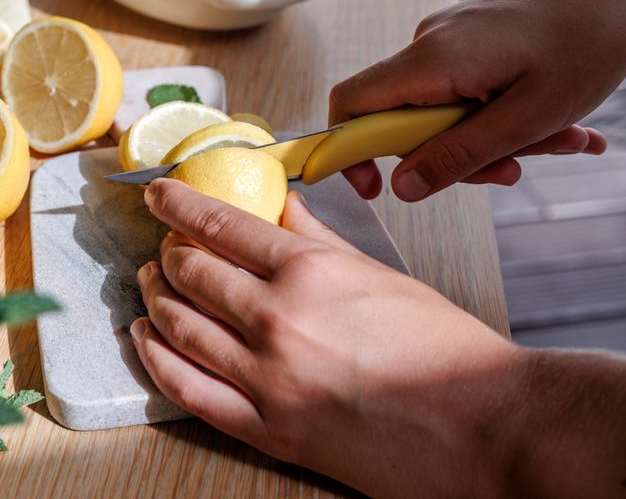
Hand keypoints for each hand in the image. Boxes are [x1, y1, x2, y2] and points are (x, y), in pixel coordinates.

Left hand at [130, 178, 527, 497]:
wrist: (479, 425)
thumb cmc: (443, 349)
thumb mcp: (379, 274)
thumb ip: (320, 239)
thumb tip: (285, 206)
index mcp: (310, 272)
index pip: (220, 225)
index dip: (177, 204)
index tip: (158, 194)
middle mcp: (279, 320)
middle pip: (189, 272)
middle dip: (166, 251)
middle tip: (164, 245)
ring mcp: (268, 379)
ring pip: (177, 326)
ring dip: (153, 297)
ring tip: (150, 283)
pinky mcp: (267, 429)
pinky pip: (187, 390)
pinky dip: (156, 359)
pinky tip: (146, 338)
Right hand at [330, 0, 625, 201]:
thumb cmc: (586, 41)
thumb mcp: (525, 119)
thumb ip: (457, 156)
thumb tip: (400, 187)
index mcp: (431, 60)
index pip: (351, 105)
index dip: (349, 152)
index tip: (376, 189)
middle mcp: (429, 43)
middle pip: (407, 119)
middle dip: (456, 154)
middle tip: (513, 170)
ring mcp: (450, 37)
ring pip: (445, 109)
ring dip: (494, 137)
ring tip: (561, 138)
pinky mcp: (472, 37)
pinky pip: (468, 89)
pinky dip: (503, 113)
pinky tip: (558, 121)